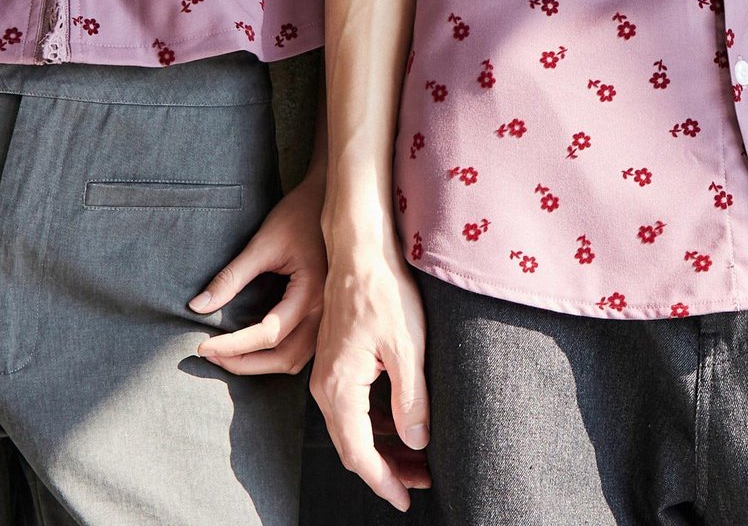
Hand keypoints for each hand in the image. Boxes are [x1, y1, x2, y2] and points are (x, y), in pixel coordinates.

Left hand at [188, 169, 325, 374]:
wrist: (327, 200)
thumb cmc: (297, 216)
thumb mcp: (262, 243)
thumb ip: (231, 277)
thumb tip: (197, 307)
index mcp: (311, 292)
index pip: (268, 334)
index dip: (233, 345)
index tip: (204, 346)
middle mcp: (324, 311)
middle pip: (284, 357)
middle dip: (244, 363)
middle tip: (211, 354)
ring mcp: (327, 316)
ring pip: (295, 360)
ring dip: (260, 364)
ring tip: (228, 354)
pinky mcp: (323, 314)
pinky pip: (302, 350)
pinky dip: (276, 356)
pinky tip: (253, 347)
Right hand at [310, 229, 430, 512]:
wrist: (359, 247)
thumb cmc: (384, 290)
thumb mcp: (407, 347)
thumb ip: (412, 400)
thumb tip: (416, 443)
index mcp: (339, 387)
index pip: (359, 454)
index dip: (384, 482)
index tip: (407, 500)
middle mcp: (326, 385)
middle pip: (353, 447)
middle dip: (386, 470)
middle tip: (422, 481)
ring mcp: (328, 372)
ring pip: (353, 427)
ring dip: (383, 447)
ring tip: (419, 458)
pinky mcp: (337, 359)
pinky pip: (353, 406)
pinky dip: (377, 423)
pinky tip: (402, 423)